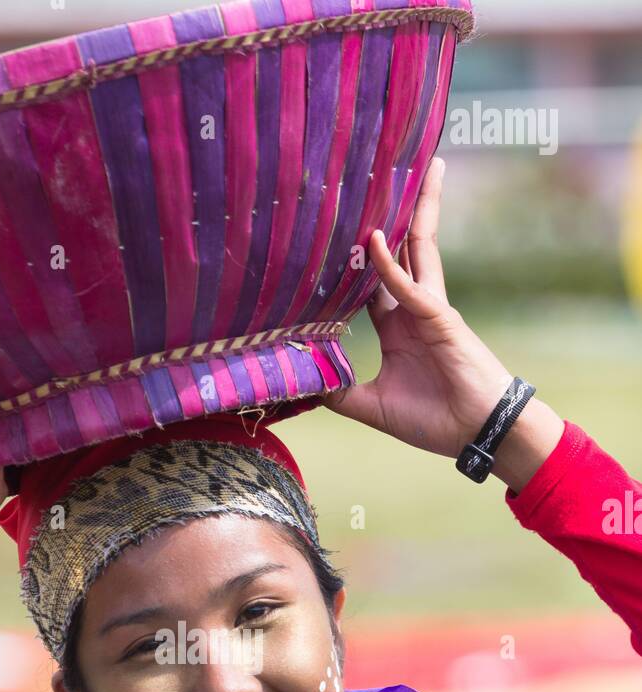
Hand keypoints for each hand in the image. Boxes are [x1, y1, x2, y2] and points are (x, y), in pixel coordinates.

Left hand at [325, 158, 561, 481]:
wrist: (478, 433)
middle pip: (405, 246)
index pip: (372, 278)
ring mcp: (429, 308)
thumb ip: (340, 392)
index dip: (356, 253)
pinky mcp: (440, 319)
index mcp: (398, 324)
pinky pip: (410, 286)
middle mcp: (414, 307)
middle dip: (400, 208)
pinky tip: (376, 239)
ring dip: (415, 208)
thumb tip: (304, 385)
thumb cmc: (435, 420)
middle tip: (388, 167)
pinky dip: (391, 264)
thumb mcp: (372, 407)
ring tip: (416, 165)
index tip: (338, 225)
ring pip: (419, 248)